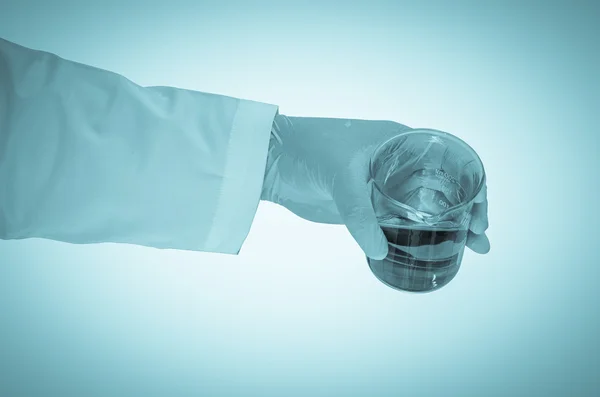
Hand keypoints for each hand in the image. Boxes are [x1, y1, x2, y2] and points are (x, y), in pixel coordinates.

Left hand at [261, 113, 489, 258]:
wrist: (275, 161)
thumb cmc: (309, 151)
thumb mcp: (340, 177)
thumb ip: (359, 213)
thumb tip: (380, 249)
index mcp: (401, 143)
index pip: (450, 161)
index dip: (472, 185)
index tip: (478, 213)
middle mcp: (399, 164)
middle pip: (444, 188)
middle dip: (468, 211)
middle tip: (479, 240)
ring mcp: (385, 187)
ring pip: (426, 207)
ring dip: (448, 227)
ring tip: (469, 250)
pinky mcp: (368, 207)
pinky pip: (400, 222)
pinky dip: (417, 236)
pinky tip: (429, 251)